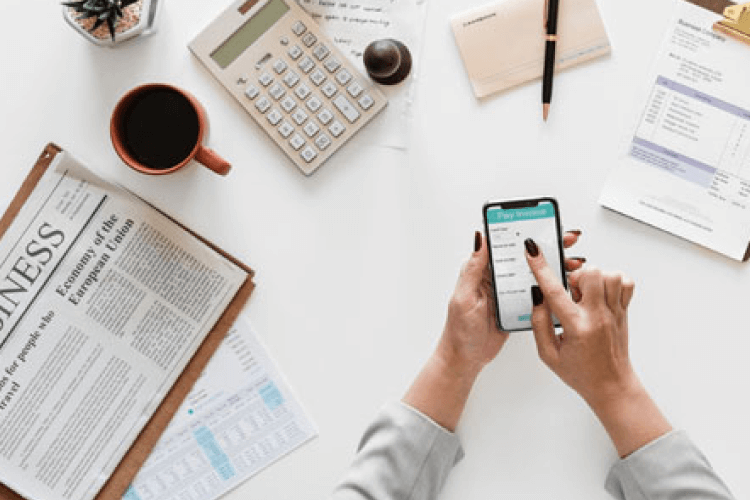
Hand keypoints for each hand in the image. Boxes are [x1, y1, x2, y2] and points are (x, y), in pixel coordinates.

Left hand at [437, 231, 585, 375]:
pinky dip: (551, 287)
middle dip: (545, 246)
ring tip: (572, 262)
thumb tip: (480, 237)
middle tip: (566, 239)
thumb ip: (473, 268)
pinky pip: (536, 292)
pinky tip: (565, 284)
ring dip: (553, 266)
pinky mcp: (517, 306)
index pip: (503, 243)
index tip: (541, 224)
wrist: (466, 358)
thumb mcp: (465, 296)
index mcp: (481, 270)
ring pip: (533, 273)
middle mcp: (496, 277)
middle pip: (523, 256)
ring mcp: (508, 292)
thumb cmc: (460, 330)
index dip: (522, 231)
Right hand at [525, 240, 670, 455]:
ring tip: (585, 294)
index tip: (533, 251)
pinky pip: (625, 282)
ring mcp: (615, 312)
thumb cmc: (580, 372)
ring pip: (609, 274)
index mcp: (577, 328)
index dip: (541, 268)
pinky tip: (601, 293)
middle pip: (590, 274)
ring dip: (593, 278)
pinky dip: (612, 280)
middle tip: (570, 293)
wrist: (611, 386)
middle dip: (574, 276)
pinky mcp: (624, 311)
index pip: (555, 291)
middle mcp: (599, 317)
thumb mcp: (548, 354)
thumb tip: (538, 297)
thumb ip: (539, 323)